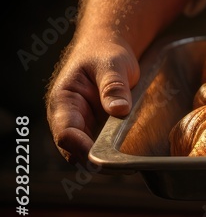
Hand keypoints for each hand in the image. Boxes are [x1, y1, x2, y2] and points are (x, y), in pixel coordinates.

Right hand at [46, 31, 139, 163]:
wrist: (108, 48)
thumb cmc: (105, 52)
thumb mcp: (112, 63)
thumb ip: (113, 86)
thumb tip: (118, 109)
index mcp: (64, 101)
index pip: (65, 132)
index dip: (80, 148)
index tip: (100, 157)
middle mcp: (68, 117)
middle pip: (74, 150)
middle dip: (94, 161)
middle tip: (122, 168)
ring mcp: (83, 125)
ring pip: (88, 152)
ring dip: (105, 160)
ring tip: (129, 165)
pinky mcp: (97, 128)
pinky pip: (102, 146)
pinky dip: (113, 152)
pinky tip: (131, 154)